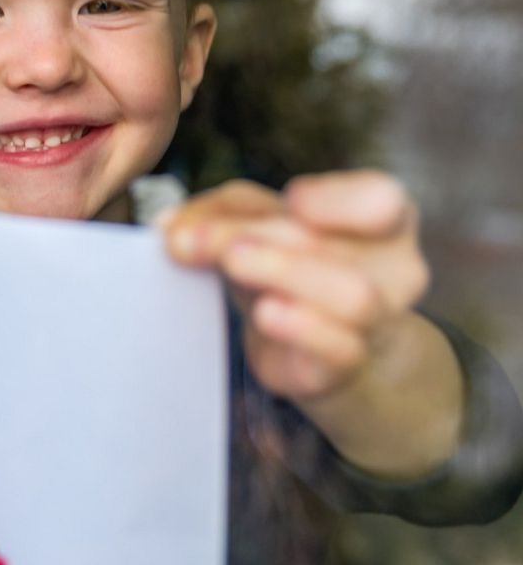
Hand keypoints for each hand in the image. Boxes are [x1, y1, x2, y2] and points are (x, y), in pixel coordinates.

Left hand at [161, 171, 459, 476]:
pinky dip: (303, 327)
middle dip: (253, 233)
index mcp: (382, 221)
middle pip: (328, 243)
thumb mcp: (258, 227)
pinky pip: (341, 347)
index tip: (289, 199)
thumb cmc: (290, 271)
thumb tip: (169, 225)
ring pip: (352, 294)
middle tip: (191, 238)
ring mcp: (378, 321)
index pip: (382, 200)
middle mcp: (395, 269)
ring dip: (283, 272)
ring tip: (232, 263)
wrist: (315, 350)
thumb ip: (220, 213)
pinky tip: (267, 313)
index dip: (336, 199)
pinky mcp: (347, 365)